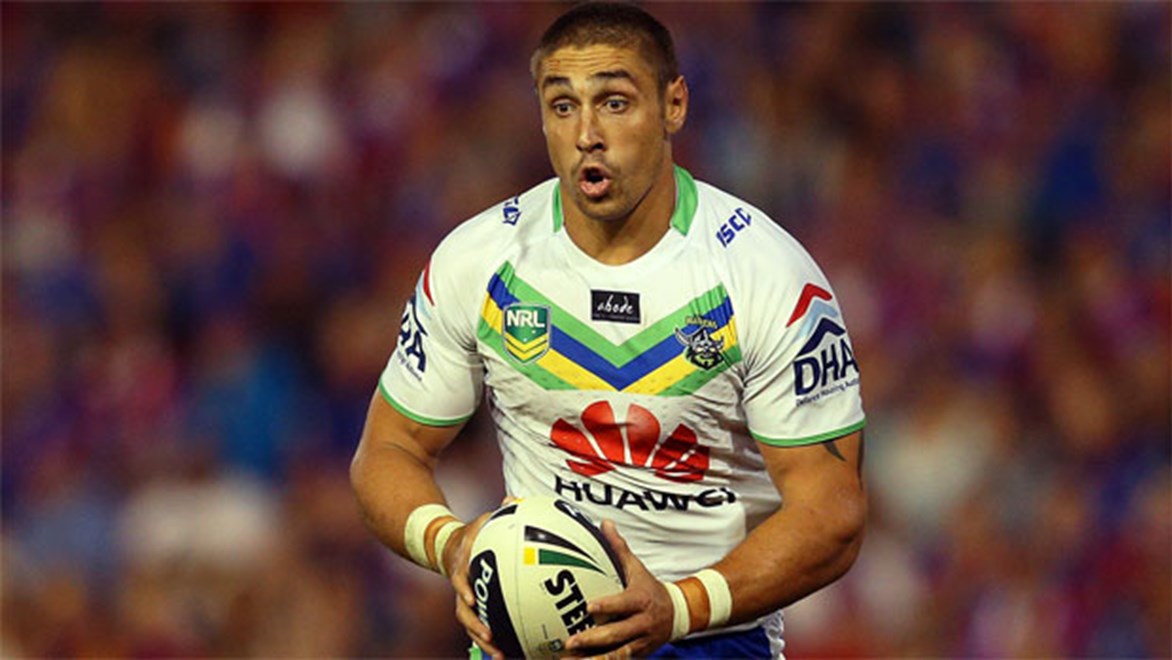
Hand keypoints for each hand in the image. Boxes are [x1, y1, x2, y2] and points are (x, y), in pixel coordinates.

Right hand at [446, 498, 515, 659]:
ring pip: (470, 625)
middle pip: (463, 612)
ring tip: (502, 655)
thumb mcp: (482, 520)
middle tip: (491, 637)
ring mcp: (466, 600)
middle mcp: (462, 587)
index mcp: (462, 567)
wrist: (449, 547)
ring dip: (483, 641)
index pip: (459, 579)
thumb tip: (511, 498)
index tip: (471, 599)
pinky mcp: (474, 608)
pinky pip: (482, 625)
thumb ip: (497, 511)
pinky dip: (494, 639)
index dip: (463, 589)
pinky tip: (512, 650)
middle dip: (475, 627)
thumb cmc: (473, 533)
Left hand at [564, 520, 674, 657]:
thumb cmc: (650, 589)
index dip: (608, 606)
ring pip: (617, 655)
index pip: (624, 604)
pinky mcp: (638, 655)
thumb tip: (605, 524)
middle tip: (571, 641)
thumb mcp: (637, 568)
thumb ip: (619, 548)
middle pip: (618, 634)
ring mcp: (640, 642)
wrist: (679, 613)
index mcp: (641, 601)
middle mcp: (642, 624)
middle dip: (594, 639)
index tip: (589, 607)